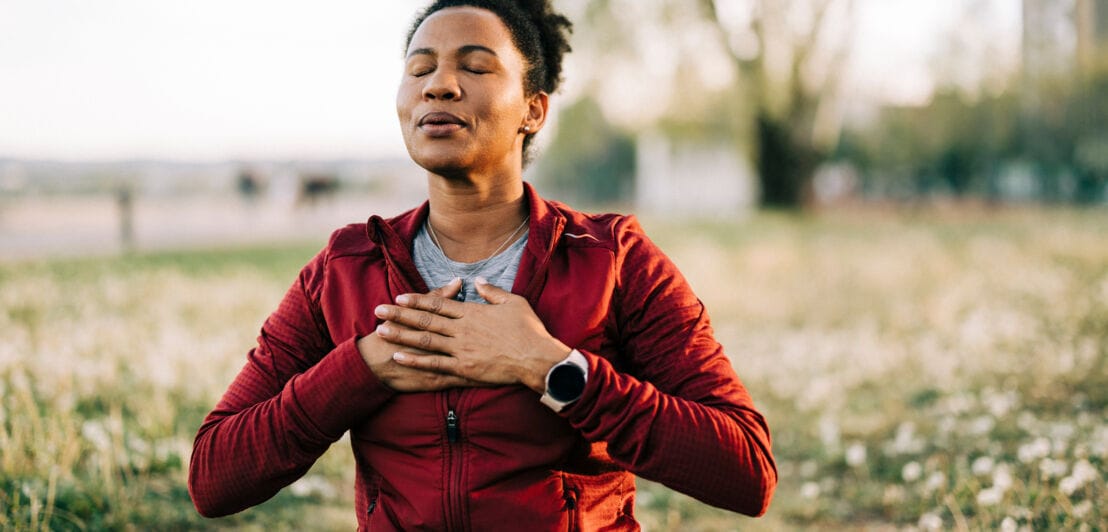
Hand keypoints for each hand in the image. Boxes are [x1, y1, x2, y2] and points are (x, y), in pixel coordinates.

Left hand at [373, 277, 570, 392]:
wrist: (537, 358)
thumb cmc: (529, 330)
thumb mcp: (514, 302)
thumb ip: (492, 292)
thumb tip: (478, 281)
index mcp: (472, 312)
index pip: (438, 303)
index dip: (417, 300)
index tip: (400, 297)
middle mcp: (462, 329)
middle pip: (425, 319)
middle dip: (399, 314)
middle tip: (378, 310)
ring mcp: (461, 349)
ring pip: (424, 339)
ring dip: (401, 334)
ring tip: (381, 331)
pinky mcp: (463, 368)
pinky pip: (434, 363)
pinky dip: (415, 360)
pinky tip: (398, 357)